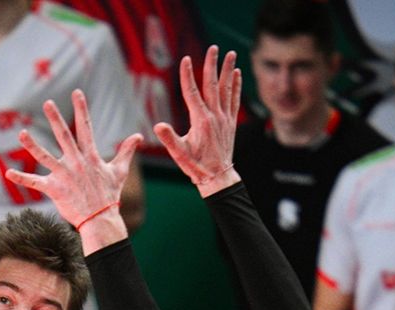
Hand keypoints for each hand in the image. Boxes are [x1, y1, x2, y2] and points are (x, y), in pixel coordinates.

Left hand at [5, 90, 141, 232]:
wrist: (100, 219)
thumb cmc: (110, 195)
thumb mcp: (119, 171)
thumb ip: (126, 151)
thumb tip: (138, 136)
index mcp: (90, 156)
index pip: (85, 128)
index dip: (81, 109)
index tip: (76, 93)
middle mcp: (76, 162)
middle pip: (64, 136)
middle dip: (55, 119)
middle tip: (47, 103)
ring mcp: (64, 175)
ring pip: (45, 156)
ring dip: (32, 145)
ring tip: (22, 133)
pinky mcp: (54, 189)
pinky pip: (34, 182)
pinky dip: (21, 178)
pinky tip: (8, 172)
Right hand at [153, 47, 241, 195]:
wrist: (218, 177)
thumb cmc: (196, 166)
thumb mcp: (179, 154)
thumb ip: (169, 138)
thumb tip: (158, 126)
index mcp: (200, 121)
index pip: (192, 93)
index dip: (187, 75)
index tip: (185, 60)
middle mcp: (215, 116)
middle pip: (212, 85)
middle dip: (212, 65)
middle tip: (214, 48)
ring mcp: (225, 118)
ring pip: (227, 88)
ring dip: (228, 70)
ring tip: (230, 53)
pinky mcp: (231, 122)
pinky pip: (235, 99)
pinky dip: (236, 85)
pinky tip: (237, 73)